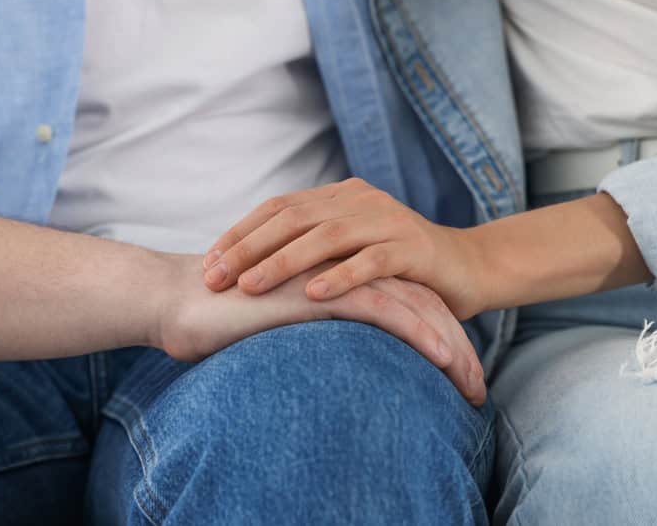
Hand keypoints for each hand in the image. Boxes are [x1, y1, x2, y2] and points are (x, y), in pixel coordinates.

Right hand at [157, 253, 486, 404]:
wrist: (180, 300)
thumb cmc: (218, 317)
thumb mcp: (276, 323)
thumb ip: (303, 329)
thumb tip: (319, 362)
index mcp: (336, 275)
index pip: (401, 300)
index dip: (432, 335)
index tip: (455, 376)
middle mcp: (342, 269)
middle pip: (418, 301)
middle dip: (454, 345)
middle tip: (477, 388)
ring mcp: (332, 274)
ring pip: (410, 305)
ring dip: (448, 346)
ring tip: (474, 385)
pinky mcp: (320, 289)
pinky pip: (382, 309)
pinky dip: (417, 334)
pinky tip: (443, 359)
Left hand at [201, 178, 485, 320]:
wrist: (469, 268)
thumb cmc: (397, 268)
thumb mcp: (348, 251)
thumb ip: (309, 250)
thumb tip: (247, 270)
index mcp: (338, 196)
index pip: (277, 208)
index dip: (240, 233)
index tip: (207, 263)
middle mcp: (359, 200)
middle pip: (293, 218)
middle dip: (249, 248)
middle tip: (214, 277)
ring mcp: (388, 221)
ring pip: (326, 237)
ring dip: (283, 262)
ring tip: (250, 286)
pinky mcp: (414, 249)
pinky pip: (372, 262)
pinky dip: (341, 277)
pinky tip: (314, 295)